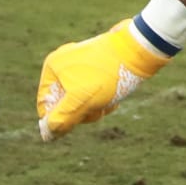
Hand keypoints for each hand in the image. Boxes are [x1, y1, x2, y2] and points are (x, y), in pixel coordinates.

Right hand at [36, 20, 170, 141]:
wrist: (139, 50)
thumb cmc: (107, 74)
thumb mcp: (81, 101)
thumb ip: (62, 118)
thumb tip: (47, 134)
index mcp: (53, 67)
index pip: (46, 105)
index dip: (62, 118)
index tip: (79, 117)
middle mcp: (64, 64)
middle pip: (64, 104)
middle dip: (82, 112)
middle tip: (97, 109)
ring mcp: (81, 65)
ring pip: (80, 101)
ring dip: (95, 108)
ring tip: (109, 102)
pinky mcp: (97, 68)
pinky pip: (93, 92)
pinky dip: (103, 99)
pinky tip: (115, 98)